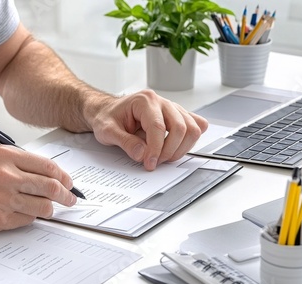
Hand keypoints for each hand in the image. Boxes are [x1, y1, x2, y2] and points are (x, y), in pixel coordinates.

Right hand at [0, 145, 76, 231]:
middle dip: (66, 195)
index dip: (64, 177)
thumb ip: (20, 163)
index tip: (68, 183)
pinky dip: (29, 218)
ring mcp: (1, 199)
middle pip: (50, 187)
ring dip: (49, 209)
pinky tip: (22, 213)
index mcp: (6, 156)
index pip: (48, 167)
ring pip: (42, 207)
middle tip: (70, 199)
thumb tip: (50, 176)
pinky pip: (26, 221)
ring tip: (48, 209)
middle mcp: (5, 176)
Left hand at [89, 90, 207, 170]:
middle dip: (169, 151)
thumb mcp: (107, 131)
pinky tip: (176, 148)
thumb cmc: (107, 117)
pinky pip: (195, 125)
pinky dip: (189, 140)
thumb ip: (124, 142)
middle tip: (154, 162)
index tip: (150, 163)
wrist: (106, 111)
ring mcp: (171, 108)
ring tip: (163, 157)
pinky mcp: (176, 116)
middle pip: (180, 127)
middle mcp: (161, 102)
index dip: (156, 149)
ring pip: (192, 128)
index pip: (158, 127)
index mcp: (144, 101)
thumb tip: (142, 154)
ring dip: (180, 148)